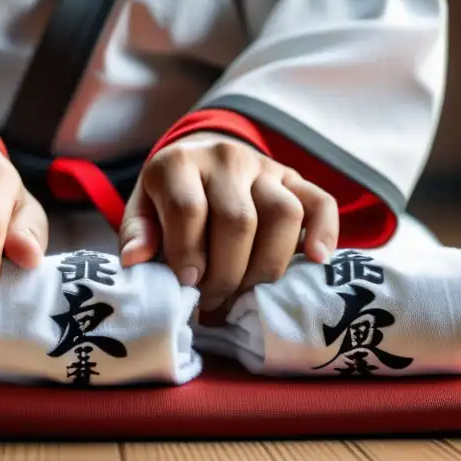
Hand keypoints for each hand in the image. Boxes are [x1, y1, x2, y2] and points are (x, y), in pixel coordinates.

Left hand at [118, 133, 338, 312]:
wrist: (202, 159)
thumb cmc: (169, 196)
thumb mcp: (142, 208)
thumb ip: (138, 232)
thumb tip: (136, 260)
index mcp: (178, 163)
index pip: (190, 210)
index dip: (189, 254)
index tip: (187, 285)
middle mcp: (225, 158)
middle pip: (239, 220)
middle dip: (227, 272)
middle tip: (214, 302)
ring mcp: (265, 167)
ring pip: (282, 215)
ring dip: (266, 265)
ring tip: (248, 293)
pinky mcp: (295, 179)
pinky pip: (321, 202)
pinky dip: (324, 232)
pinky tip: (315, 259)